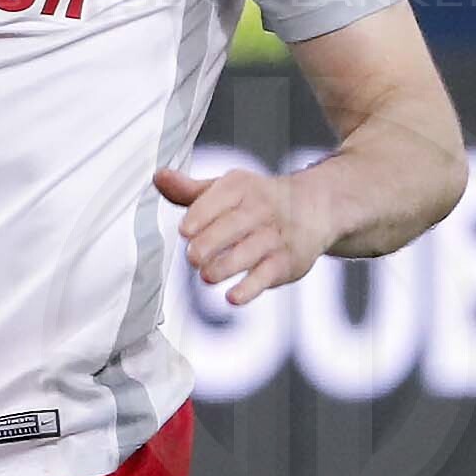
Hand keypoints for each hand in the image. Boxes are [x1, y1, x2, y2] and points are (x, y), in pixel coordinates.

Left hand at [155, 156, 332, 302]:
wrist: (316, 207)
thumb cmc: (258, 200)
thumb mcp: (227, 189)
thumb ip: (190, 189)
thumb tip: (159, 177)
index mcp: (241, 187)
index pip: (220, 198)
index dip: (201, 215)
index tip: (184, 231)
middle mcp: (262, 209)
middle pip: (234, 225)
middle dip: (210, 243)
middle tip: (193, 257)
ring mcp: (276, 236)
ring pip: (250, 251)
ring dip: (226, 266)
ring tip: (206, 276)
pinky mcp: (287, 262)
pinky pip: (267, 275)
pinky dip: (250, 288)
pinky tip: (232, 297)